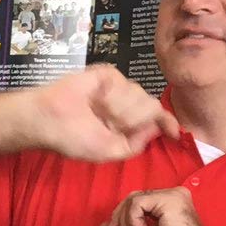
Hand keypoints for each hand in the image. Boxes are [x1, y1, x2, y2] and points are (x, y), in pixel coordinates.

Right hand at [22, 66, 180, 161]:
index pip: (154, 119)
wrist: (49, 119)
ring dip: (117, 110)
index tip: (176, 134)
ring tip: (96, 111)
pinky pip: (124, 86)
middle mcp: (125, 104)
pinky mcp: (109, 74)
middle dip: (131, 119)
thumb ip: (134, 145)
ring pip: (139, 97)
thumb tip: (156, 128)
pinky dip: (110, 97)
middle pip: (150, 107)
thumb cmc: (73, 139)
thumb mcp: (108, 151)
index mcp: (126, 124)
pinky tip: (94, 99)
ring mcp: (118, 88)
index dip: (166, 124)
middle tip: (107, 123)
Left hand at [100, 187, 213, 225]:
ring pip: (132, 201)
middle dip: (120, 221)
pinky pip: (136, 204)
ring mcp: (173, 196)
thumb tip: (103, 225)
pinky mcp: (171, 200)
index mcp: (168, 205)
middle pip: (131, 198)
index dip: (121, 219)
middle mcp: (173, 196)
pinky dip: (132, 223)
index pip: (135, 202)